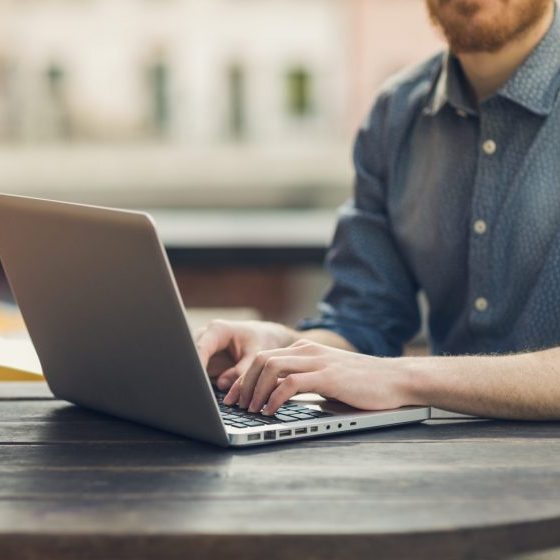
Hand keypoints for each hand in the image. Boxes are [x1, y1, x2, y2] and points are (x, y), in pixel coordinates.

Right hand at [195, 319, 297, 389]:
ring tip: (204, 394)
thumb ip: (242, 369)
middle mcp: (205, 336)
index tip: (198, 382)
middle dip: (194, 374)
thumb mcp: (256, 355)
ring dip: (198, 380)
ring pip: (192, 366)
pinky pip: (198, 373)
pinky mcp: (202, 360)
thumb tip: (222, 384)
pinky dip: (202, 383)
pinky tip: (208, 392)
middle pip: (191, 356)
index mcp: (217, 330)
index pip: (200, 348)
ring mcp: (201, 348)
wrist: (261, 337)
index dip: (197, 365)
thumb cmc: (259, 341)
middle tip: (200, 392)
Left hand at [223, 339, 416, 413]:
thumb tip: (276, 397)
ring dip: (255, 390)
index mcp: (306, 349)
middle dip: (243, 383)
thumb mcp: (326, 378)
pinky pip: (291, 383)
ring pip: (271, 367)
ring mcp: (318, 361)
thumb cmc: (362, 384)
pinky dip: (274, 398)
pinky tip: (270, 411)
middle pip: (262, 360)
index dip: (245, 377)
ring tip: (250, 410)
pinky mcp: (328, 376)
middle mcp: (308, 350)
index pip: (264, 357)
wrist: (396, 379)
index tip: (234, 396)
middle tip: (235, 405)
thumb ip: (303, 381)